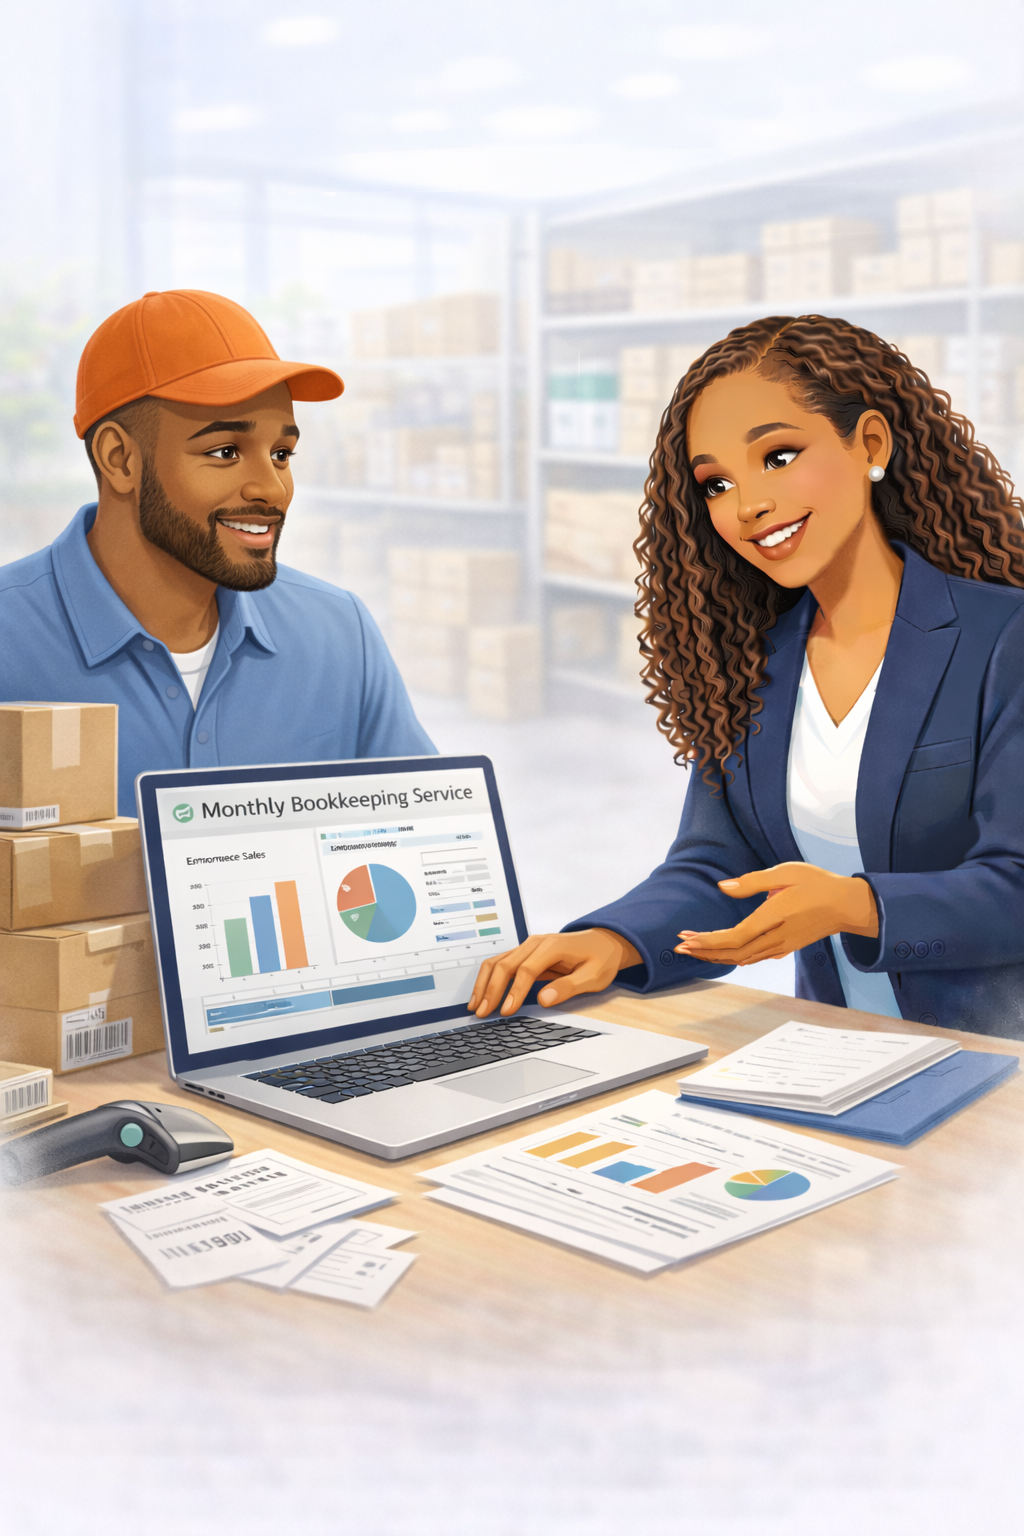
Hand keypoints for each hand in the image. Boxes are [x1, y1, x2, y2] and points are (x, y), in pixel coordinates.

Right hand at [468, 929, 642, 1017]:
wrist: (604, 942)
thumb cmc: (600, 958)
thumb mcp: (594, 976)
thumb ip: (569, 987)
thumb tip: (544, 1000)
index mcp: (552, 946)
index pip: (526, 970)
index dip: (515, 991)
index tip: (507, 1011)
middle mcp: (535, 943)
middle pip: (505, 964)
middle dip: (492, 990)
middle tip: (483, 1013)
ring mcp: (528, 947)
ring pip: (497, 962)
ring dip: (484, 984)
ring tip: (475, 1006)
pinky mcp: (524, 954)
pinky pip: (501, 964)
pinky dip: (489, 979)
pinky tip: (482, 994)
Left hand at [676, 863, 878, 965]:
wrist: (847, 905)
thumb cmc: (817, 884)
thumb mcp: (786, 873)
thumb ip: (752, 882)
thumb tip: (723, 887)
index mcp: (772, 918)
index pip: (733, 938)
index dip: (707, 942)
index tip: (685, 940)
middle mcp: (775, 938)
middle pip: (732, 953)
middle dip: (703, 952)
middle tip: (680, 947)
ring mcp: (781, 946)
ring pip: (742, 958)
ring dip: (715, 955)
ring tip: (693, 950)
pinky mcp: (785, 947)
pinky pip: (753, 957)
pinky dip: (733, 956)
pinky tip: (722, 953)